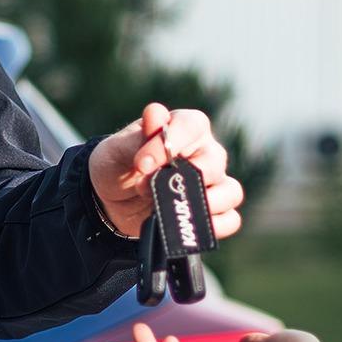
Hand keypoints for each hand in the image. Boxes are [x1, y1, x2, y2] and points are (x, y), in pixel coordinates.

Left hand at [89, 101, 244, 243]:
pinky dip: (215, 226)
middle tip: (148, 188)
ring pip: (230, 192)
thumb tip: (155, 114)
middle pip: (215, 162)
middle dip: (182, 179)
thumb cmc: (118, 165)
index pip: (192, 126)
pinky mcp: (210, 212)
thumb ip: (139, 138)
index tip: (142, 163)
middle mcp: (205, 153)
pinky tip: (186, 225)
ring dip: (204, 204)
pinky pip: (230, 220)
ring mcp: (212, 184)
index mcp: (185, 128)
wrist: (111, 200)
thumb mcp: (118, 149)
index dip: (170, 144)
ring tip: (171, 208)